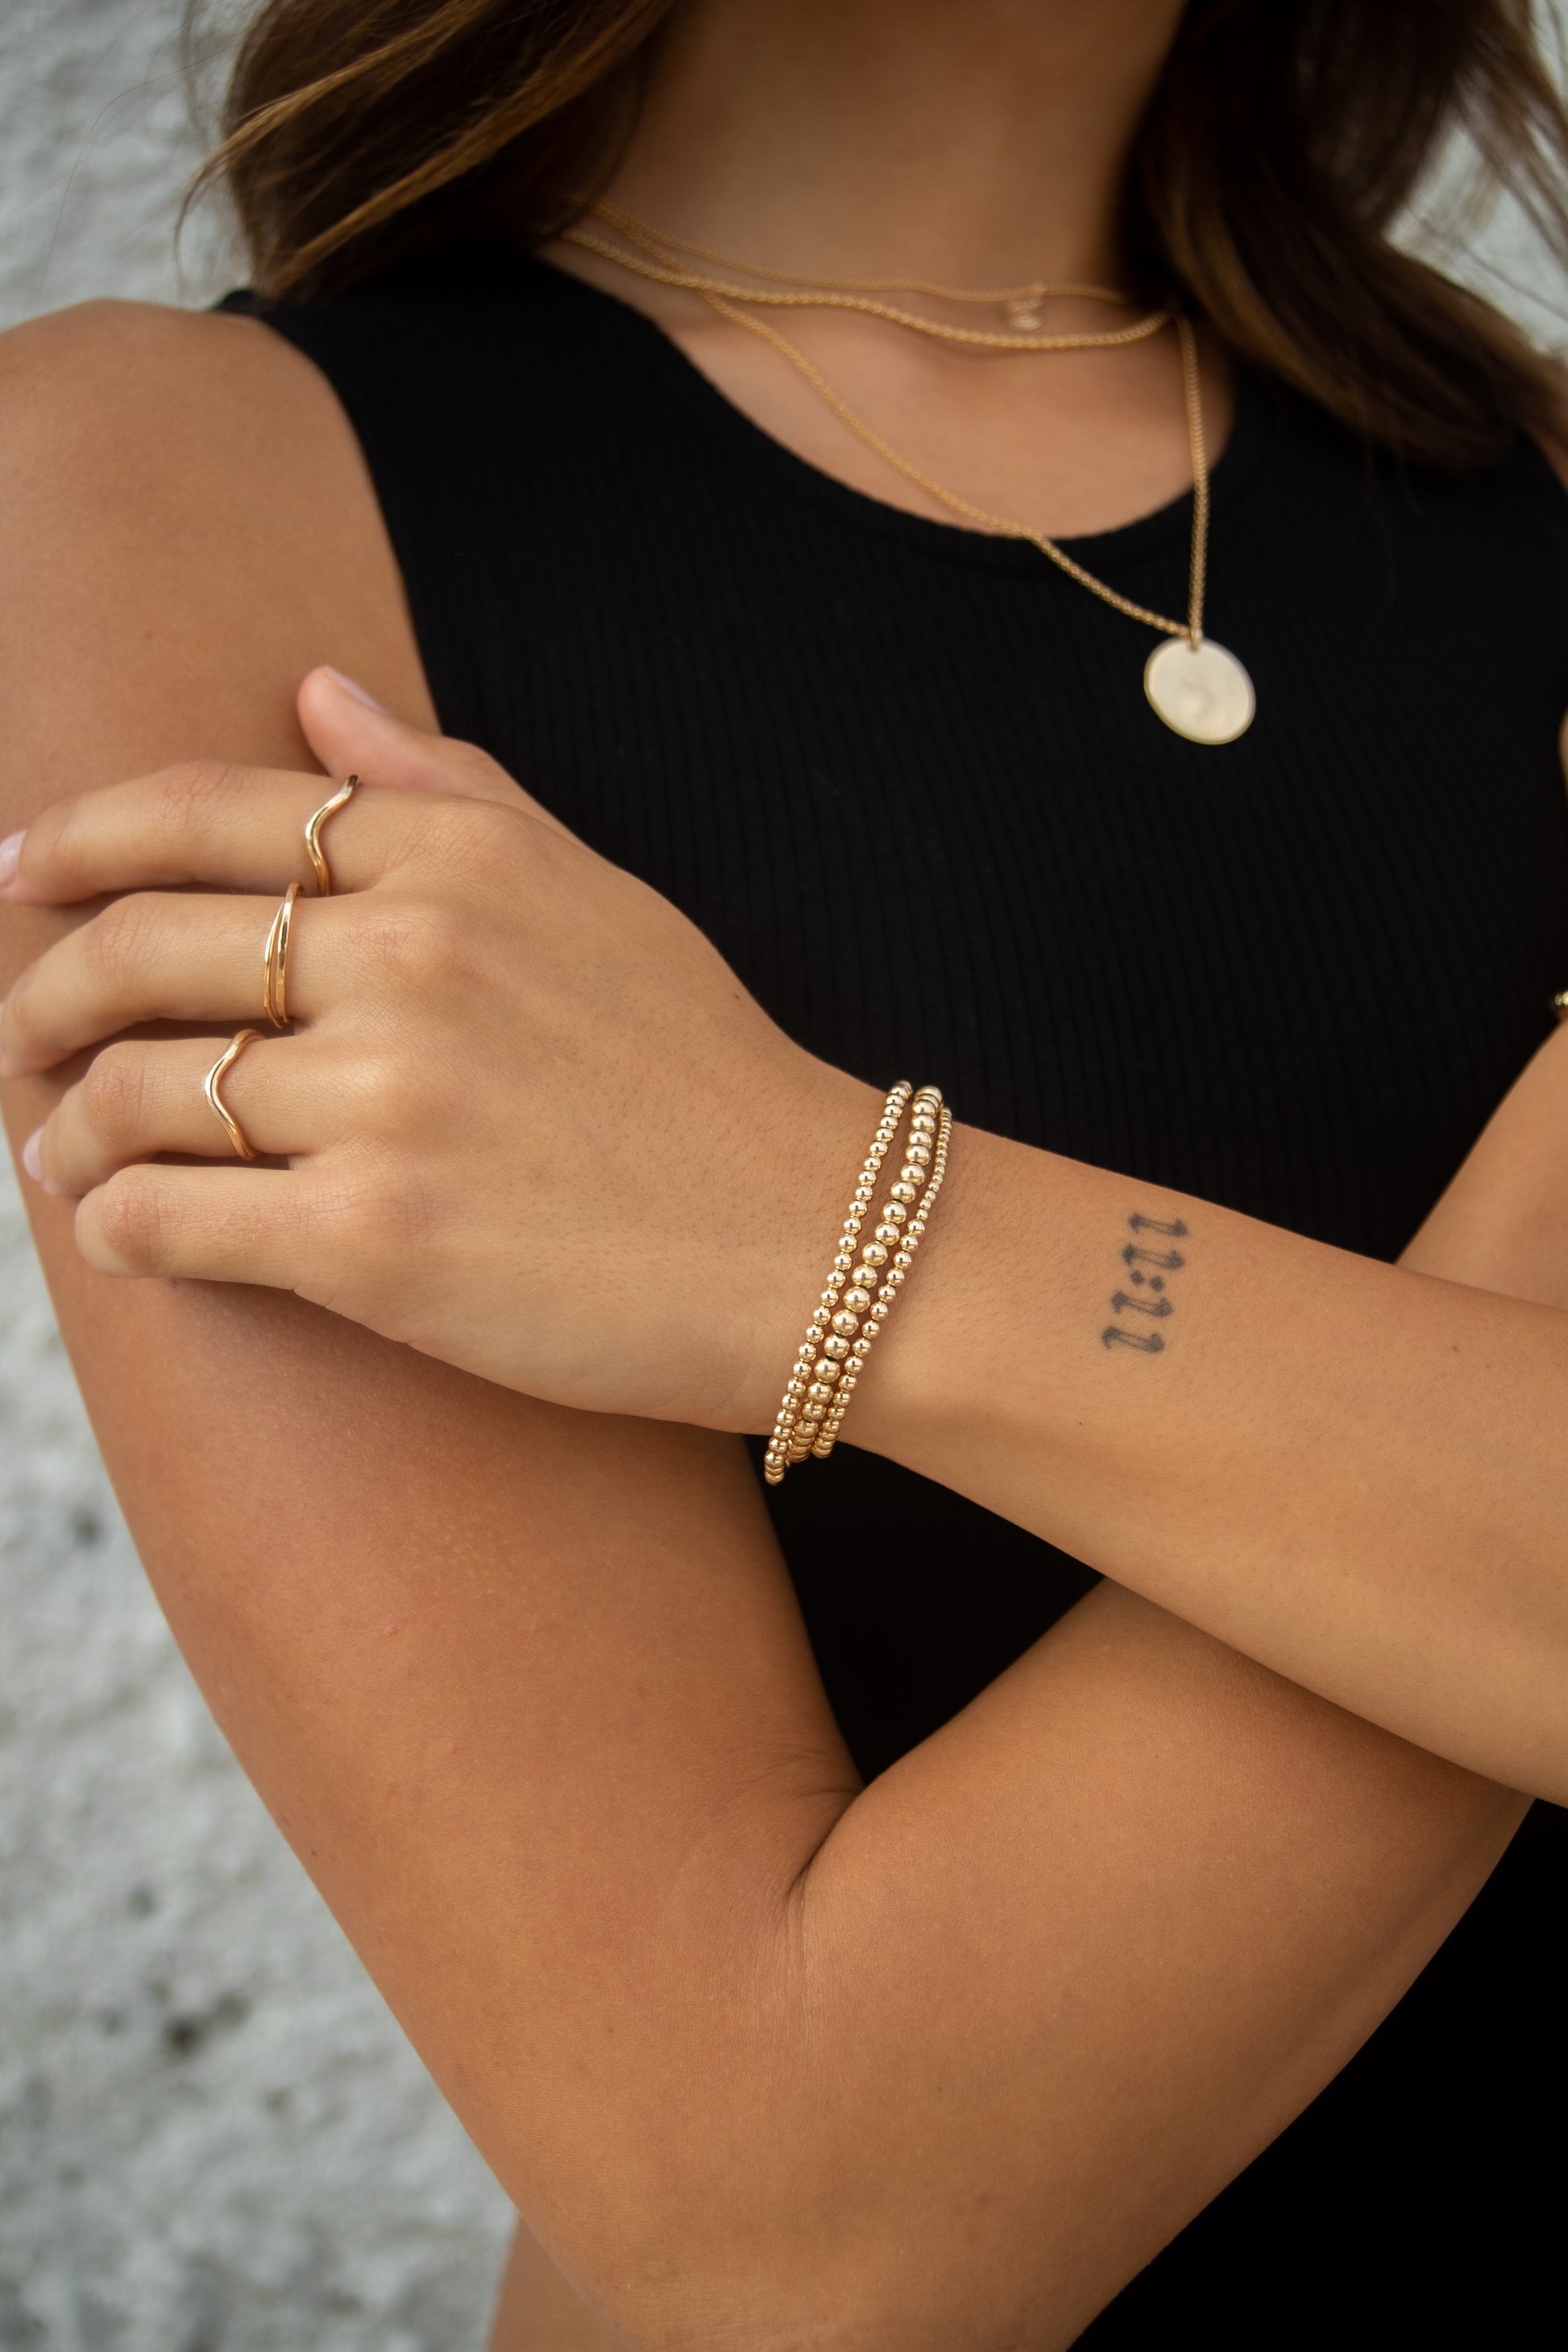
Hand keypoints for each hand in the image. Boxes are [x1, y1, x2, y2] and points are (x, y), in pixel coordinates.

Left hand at [0, 669, 882, 1428]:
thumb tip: (316, 690)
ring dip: (64, 1127)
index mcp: (457, 859)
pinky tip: (120, 1232)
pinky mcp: (376, 1242)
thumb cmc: (702, 1073)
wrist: (815, 1243)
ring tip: (61, 1153)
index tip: (16, 875)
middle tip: (19, 1040)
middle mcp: (411, 957)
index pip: (204, 812)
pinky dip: (114, 1225)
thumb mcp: (593, 893)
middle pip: (140, 947)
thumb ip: (448, 789)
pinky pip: (169, 1218)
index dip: (78, 839)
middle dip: (43, 996)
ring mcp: (389, 1099)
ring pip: (135, 1092)